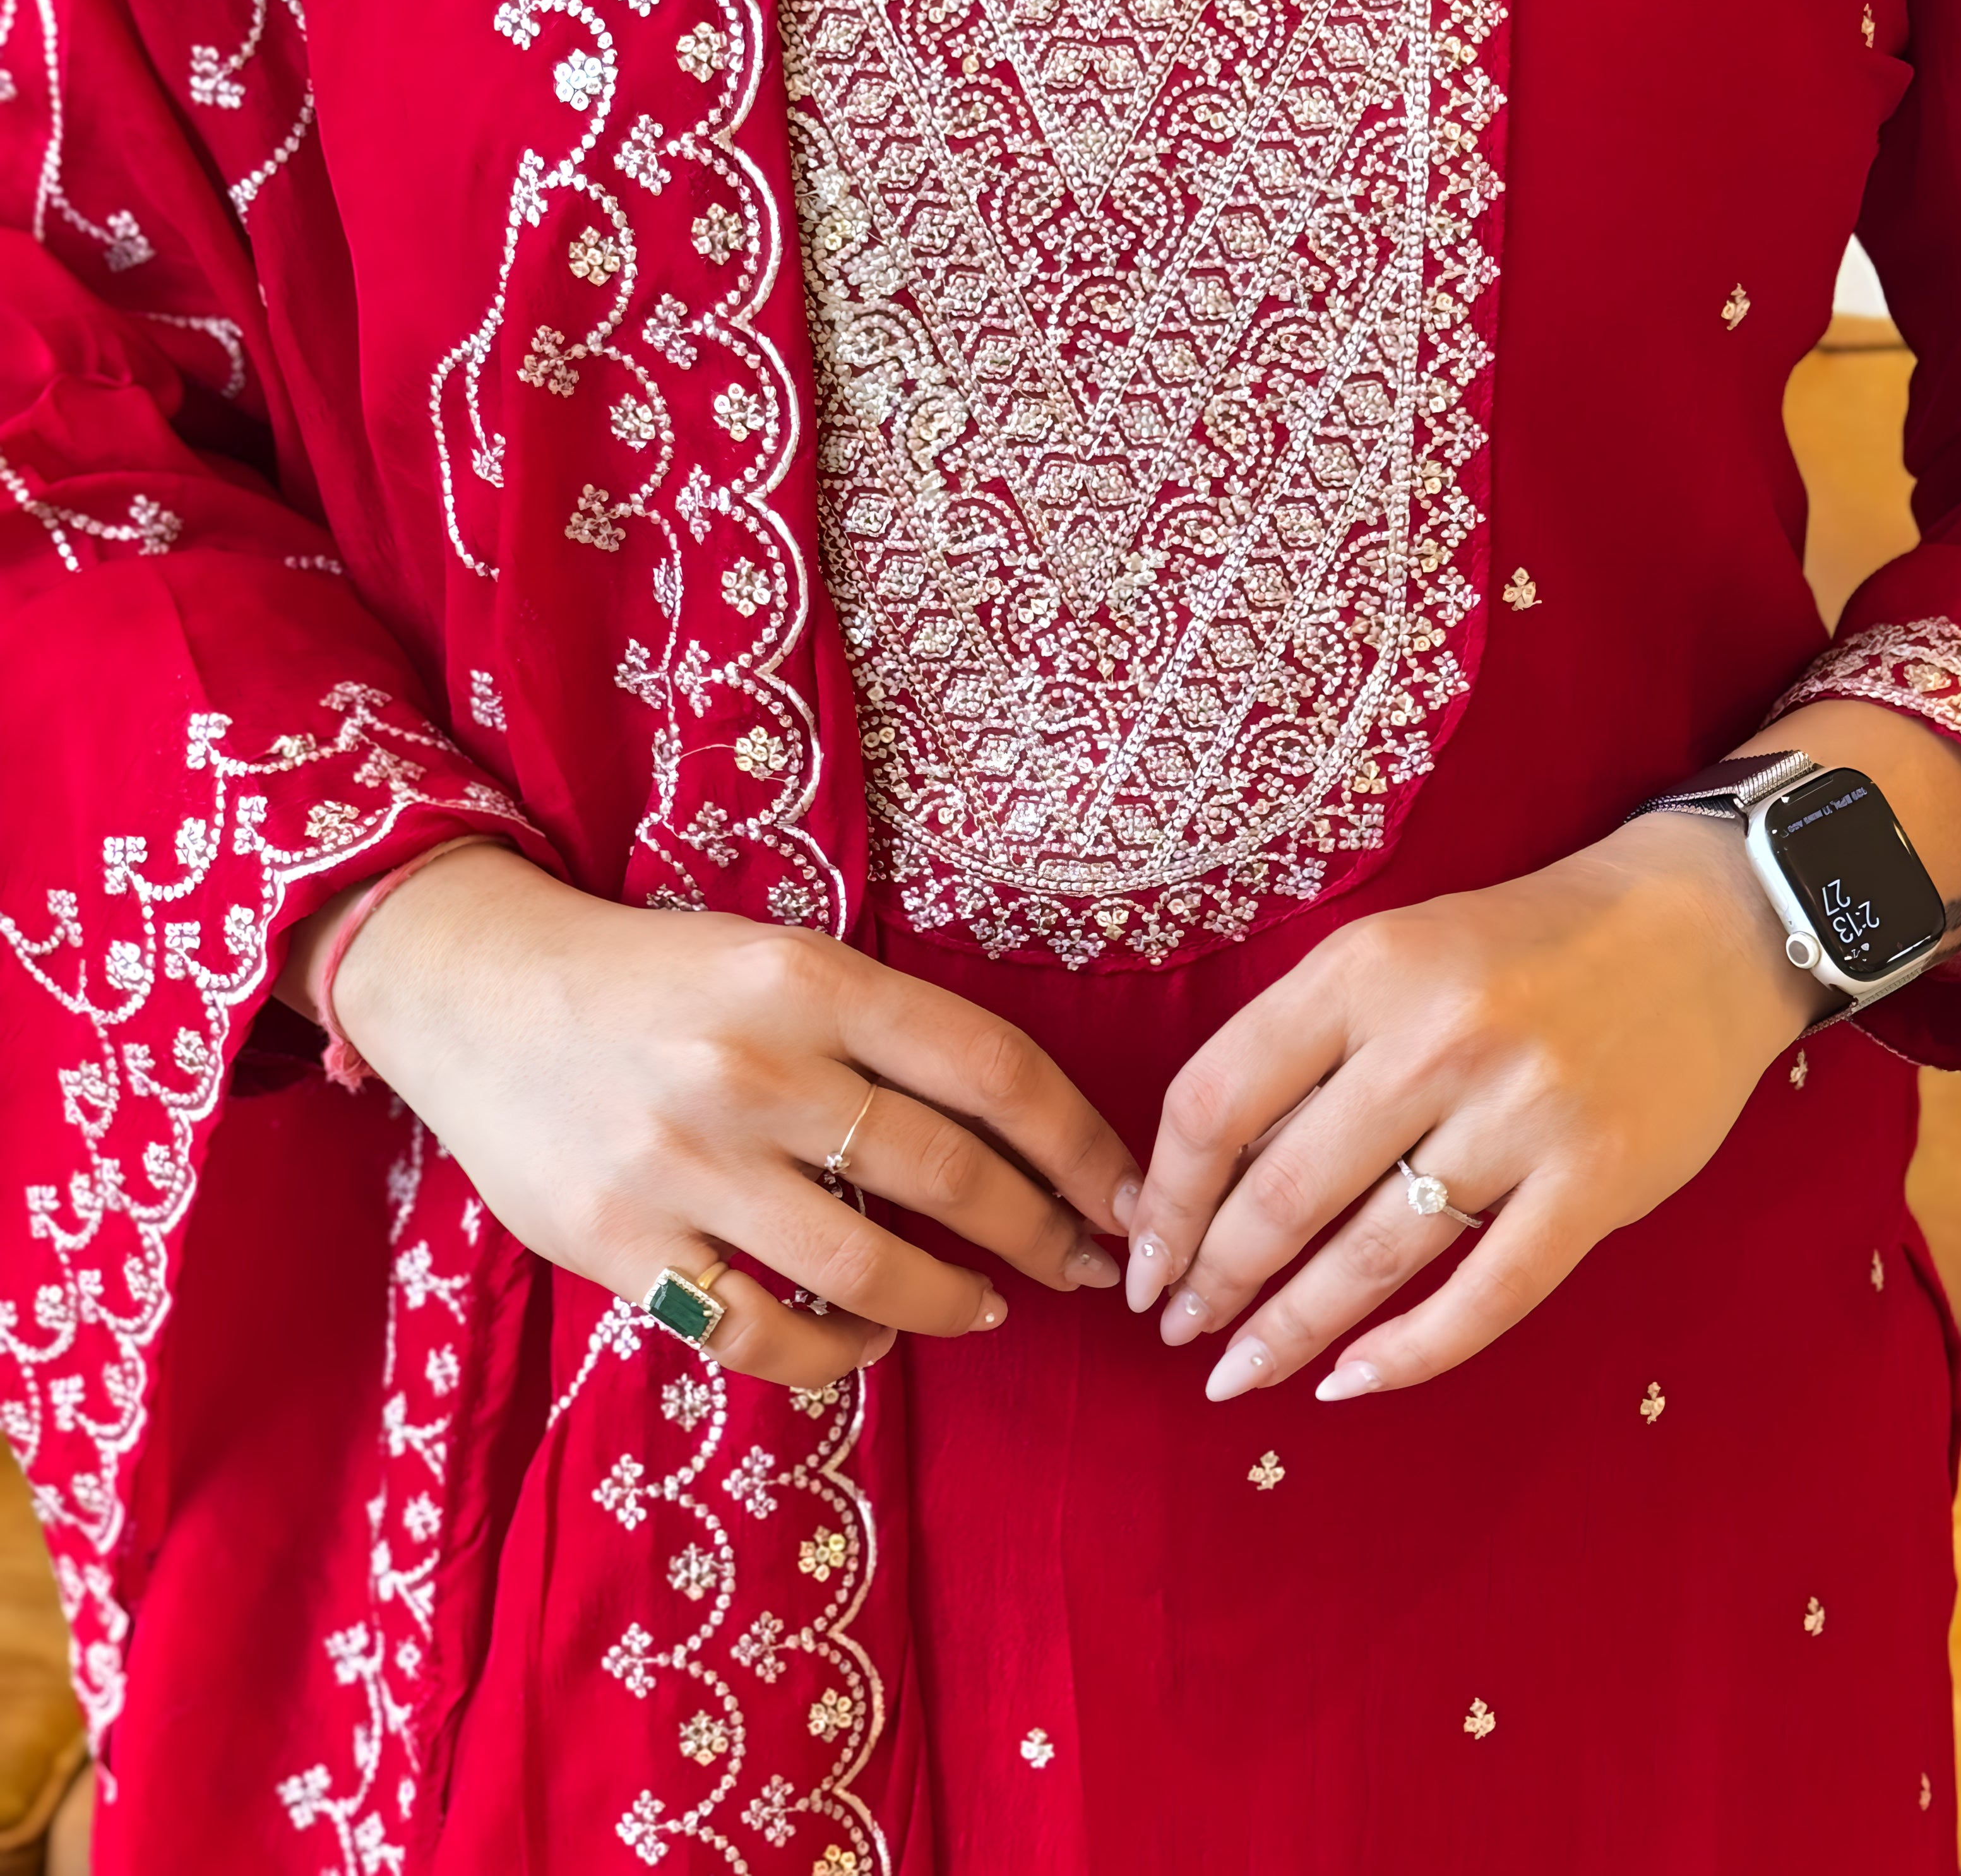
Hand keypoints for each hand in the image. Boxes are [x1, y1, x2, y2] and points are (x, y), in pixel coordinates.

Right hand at [285, 846, 1138, 1388]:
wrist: (478, 992)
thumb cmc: (656, 979)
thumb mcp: (778, 961)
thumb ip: (883, 1033)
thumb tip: (1017, 1132)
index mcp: (807, 978)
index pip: (991, 1068)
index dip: (1081, 1145)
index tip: (1129, 1195)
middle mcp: (754, 1068)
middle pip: (948, 1173)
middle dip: (1043, 1233)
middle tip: (1084, 1267)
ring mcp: (684, 1164)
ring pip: (866, 1267)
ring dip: (952, 1303)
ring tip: (988, 1308)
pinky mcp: (622, 1243)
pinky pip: (763, 1332)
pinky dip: (838, 1352)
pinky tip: (868, 1340)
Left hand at [1121, 810, 1818, 1401]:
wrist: (1701, 923)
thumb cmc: (1519, 944)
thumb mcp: (1393, 955)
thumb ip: (1306, 1048)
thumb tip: (1204, 1178)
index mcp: (1364, 971)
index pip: (1218, 1100)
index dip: (1167, 1196)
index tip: (1141, 1254)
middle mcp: (1435, 1040)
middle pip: (1284, 1192)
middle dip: (1215, 1280)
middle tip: (1179, 1330)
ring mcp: (1523, 1115)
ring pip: (1373, 1256)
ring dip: (1291, 1329)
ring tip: (1238, 1372)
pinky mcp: (1598, 1181)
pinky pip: (1487, 1295)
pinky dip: (1410, 1354)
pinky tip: (1350, 1382)